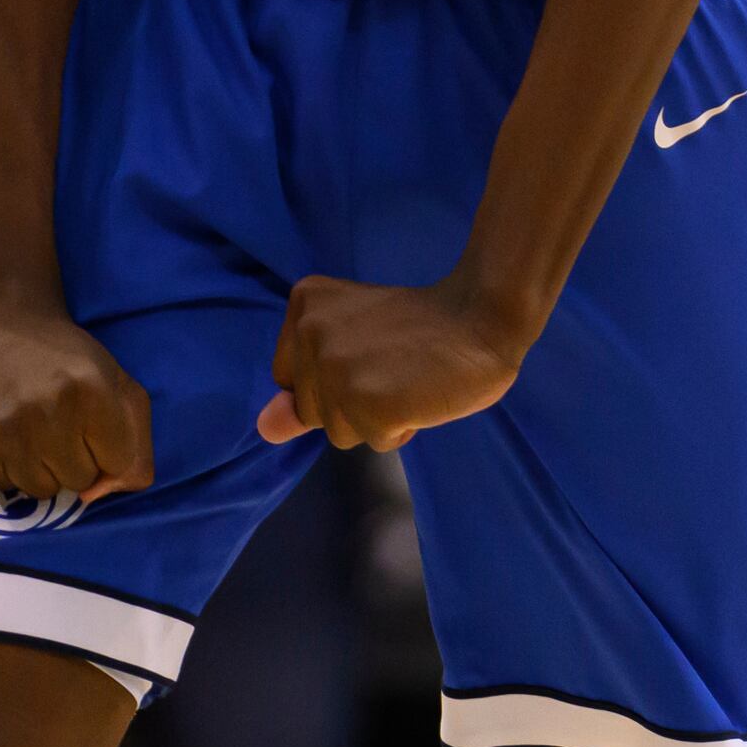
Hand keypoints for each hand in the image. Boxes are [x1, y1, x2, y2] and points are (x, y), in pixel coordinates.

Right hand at [0, 298, 154, 504]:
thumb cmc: (62, 355)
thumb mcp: (116, 380)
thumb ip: (135, 442)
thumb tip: (106, 493)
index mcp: (93, 394)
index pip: (118, 465)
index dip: (106, 447)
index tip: (90, 423)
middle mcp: (48, 416)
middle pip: (79, 482)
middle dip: (73, 457)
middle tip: (56, 422)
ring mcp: (3, 434)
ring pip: (40, 490)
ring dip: (39, 466)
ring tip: (28, 427)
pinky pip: (1, 485)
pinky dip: (5, 465)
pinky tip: (1, 430)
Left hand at [258, 273, 526, 451]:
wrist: (482, 316)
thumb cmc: (420, 330)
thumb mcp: (350, 343)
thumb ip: (302, 386)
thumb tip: (264, 428)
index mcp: (304, 303)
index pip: (288, 381)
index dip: (331, 380)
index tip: (369, 352)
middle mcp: (311, 331)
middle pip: (311, 410)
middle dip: (352, 402)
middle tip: (393, 366)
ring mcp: (338, 368)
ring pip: (340, 432)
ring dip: (376, 418)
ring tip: (406, 379)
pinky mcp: (369, 402)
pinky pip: (376, 442)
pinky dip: (401, 429)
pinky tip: (419, 394)